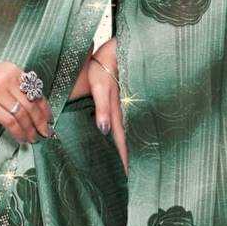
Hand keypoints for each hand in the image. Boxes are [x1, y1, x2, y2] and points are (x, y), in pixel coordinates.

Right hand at [0, 62, 51, 142]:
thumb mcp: (0, 74)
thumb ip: (16, 85)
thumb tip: (34, 106)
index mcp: (13, 70)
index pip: (35, 91)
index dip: (45, 108)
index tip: (49, 119)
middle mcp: (8, 78)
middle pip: (30, 104)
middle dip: (40, 121)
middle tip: (45, 133)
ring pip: (21, 114)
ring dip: (29, 129)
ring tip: (33, 138)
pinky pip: (9, 120)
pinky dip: (17, 131)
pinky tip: (20, 138)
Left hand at [88, 38, 126, 172]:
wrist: (114, 48)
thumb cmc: (103, 65)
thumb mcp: (100, 86)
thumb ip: (103, 108)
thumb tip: (104, 131)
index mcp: (114, 112)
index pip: (119, 141)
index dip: (122, 159)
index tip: (125, 176)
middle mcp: (118, 112)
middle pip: (122, 141)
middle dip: (124, 159)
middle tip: (126, 177)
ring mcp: (118, 107)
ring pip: (121, 133)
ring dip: (122, 148)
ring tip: (124, 163)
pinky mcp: (116, 101)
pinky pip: (118, 123)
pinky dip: (119, 134)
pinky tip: (116, 138)